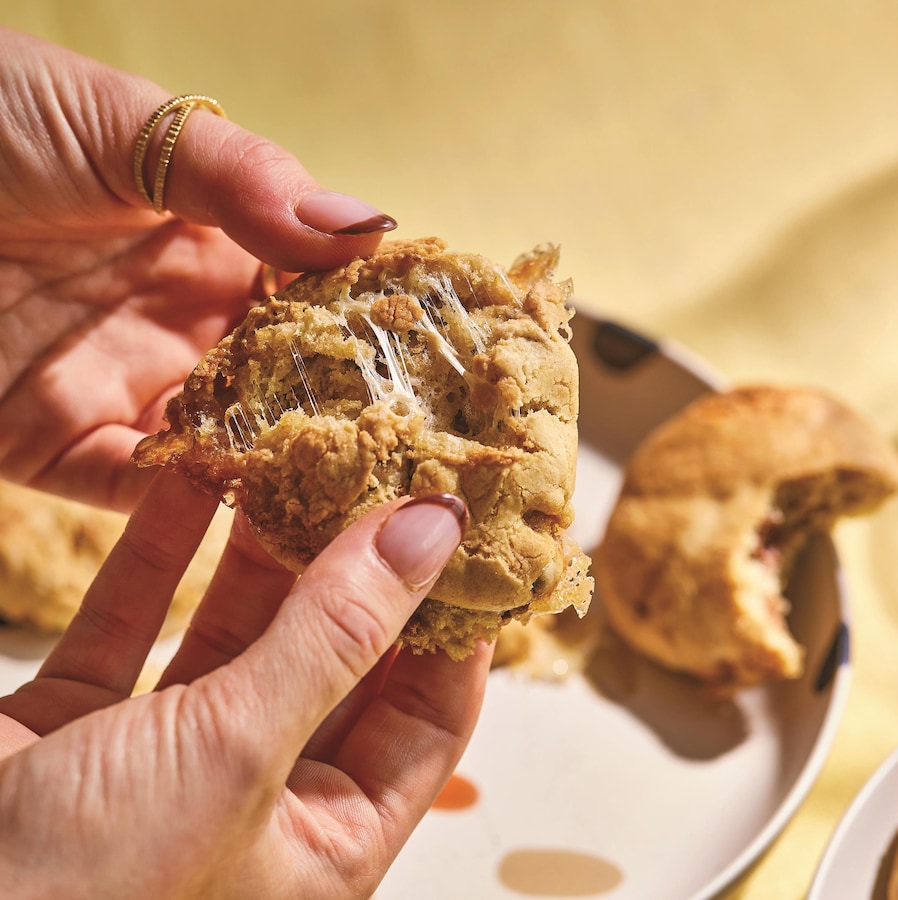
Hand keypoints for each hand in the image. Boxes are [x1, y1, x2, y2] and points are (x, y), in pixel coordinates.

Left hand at [0, 28, 395, 510]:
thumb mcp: (121, 122)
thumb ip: (243, 177)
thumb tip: (374, 225)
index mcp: (213, 240)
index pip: (317, 291)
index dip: (374, 320)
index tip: (440, 357)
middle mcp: (184, 322)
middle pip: (283, 379)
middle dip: (343, 412)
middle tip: (418, 450)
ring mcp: (128, 386)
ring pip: (227, 443)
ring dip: (280, 467)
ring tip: (357, 496)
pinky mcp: (62, 444)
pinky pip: (142, 486)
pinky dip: (191, 503)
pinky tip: (251, 508)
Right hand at [0, 473, 489, 897]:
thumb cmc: (78, 897)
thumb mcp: (237, 754)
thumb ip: (334, 636)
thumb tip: (429, 534)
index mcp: (325, 843)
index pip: (429, 717)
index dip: (453, 623)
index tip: (463, 531)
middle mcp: (256, 801)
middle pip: (335, 659)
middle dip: (354, 565)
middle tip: (381, 472)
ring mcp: (166, 759)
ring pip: (238, 631)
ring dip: (260, 544)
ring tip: (297, 457)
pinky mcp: (81, 724)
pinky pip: (137, 620)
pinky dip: (162, 550)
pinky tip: (193, 477)